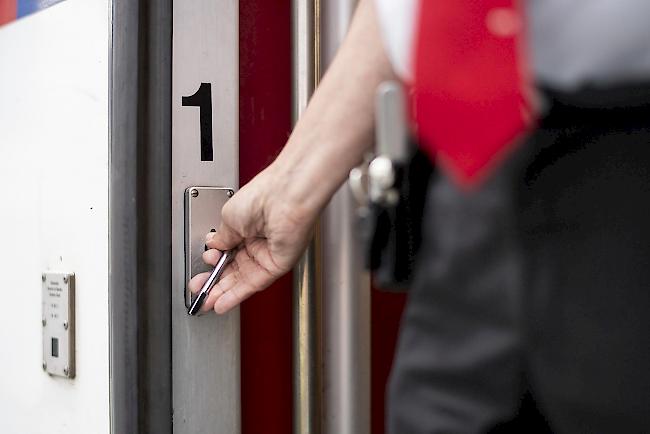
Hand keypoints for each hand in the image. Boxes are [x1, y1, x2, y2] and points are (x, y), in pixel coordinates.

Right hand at [187, 166, 317, 313]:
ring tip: (206, 302)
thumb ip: (221, 237)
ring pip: (242, 279)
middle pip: (234, 268)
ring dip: (223, 292)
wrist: (286, 197)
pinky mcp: (278, 264)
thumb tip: (212, 246)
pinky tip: (222, 302)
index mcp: (246, 225)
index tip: (200, 271)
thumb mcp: (229, 217)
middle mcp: (259, 240)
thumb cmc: (263, 196)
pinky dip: (237, 295)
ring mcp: (268, 253)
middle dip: (214, 282)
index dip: (213, 264)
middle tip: (199, 290)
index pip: (227, 251)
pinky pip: (255, 283)